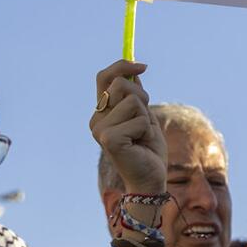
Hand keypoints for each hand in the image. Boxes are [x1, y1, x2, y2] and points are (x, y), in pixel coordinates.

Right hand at [91, 60, 165, 194]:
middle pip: (121, 85)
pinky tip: (141, 144)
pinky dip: (148, 130)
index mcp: (102, 112)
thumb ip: (135, 96)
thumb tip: (135, 69)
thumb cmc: (147, 149)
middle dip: (142, 97)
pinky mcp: (109, 139)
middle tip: (145, 120)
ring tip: (143, 136)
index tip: (143, 66)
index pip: (104, 77)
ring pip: (133, 102)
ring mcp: (100, 130)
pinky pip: (139, 119)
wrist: (150, 179)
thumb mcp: (143, 116)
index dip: (122, 66)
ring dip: (146, 118)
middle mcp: (96, 119)